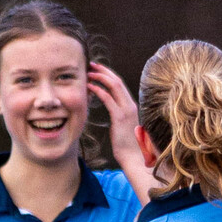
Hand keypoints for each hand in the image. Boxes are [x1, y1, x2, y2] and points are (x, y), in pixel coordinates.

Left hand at [90, 65, 149, 196]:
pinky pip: (108, 98)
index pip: (119, 84)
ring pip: (114, 85)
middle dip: (103, 70)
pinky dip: (98, 90)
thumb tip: (112, 110)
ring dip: (100, 77)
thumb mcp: (122, 126)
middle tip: (91, 64)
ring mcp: (126, 109)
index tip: (97, 69)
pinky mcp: (120, 117)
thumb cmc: (127, 145)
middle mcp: (130, 104)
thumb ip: (118, 115)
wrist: (134, 157)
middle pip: (117, 80)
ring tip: (88, 72)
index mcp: (130, 105)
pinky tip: (89, 87)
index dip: (108, 74)